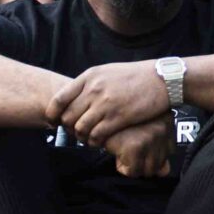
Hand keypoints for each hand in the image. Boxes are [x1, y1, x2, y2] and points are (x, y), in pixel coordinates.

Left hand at [49, 60, 168, 145]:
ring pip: (80, 129)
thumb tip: (75, 97)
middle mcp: (94, 89)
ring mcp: (106, 104)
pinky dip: (95, 142)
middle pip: (68, 117)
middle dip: (69, 128)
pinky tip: (100, 142)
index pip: (59, 99)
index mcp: (89, 76)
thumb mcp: (108, 72)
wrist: (161, 79)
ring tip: (88, 138)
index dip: (52, 114)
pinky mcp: (119, 117)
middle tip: (75, 133)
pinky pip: (97, 135)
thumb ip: (90, 84)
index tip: (54, 122)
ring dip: (82, 137)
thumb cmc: (135, 76)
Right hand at [97, 116, 174, 177]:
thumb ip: (157, 151)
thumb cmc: (120, 121)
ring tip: (124, 148)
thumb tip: (164, 172)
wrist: (98, 112)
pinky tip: (117, 150)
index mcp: (166, 120)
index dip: (153, 153)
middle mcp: (162, 128)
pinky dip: (121, 166)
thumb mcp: (143, 132)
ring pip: (148, 170)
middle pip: (160, 163)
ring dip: (134, 165)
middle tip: (130, 146)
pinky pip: (133, 172)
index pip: (170, 151)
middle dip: (143, 161)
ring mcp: (150, 137)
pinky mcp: (135, 146)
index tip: (140, 144)